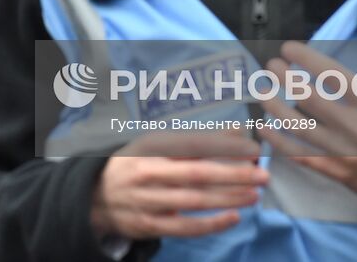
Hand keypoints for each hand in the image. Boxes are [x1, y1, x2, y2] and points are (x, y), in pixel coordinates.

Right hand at [90, 132, 266, 241]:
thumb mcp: (157, 144)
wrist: (95, 196)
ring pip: (194, 200)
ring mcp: (148, 200)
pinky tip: (233, 217)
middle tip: (262, 174)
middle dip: (233, 174)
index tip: (251, 147)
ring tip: (254, 194)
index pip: (192, 144)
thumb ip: (196, 139)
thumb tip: (236, 130)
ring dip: (228, 198)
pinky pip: (185, 227)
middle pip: (197, 173)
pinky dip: (211, 224)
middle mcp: (148, 172)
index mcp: (150, 146)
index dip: (223, 146)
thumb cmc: (135, 165)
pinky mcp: (149, 225)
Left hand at [256, 29, 356, 219]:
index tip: (288, 48)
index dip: (305, 58)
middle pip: (307, 97)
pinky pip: (298, 154)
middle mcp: (353, 127)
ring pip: (296, 126)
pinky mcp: (333, 170)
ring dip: (273, 106)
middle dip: (283, 77)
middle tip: (271, 65)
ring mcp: (340, 151)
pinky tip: (264, 128)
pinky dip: (277, 141)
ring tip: (260, 89)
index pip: (331, 74)